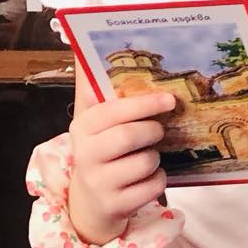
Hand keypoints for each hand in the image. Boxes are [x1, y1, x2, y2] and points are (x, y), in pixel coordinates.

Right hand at [67, 89, 175, 245]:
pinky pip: (153, 186)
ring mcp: (99, 182)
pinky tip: (147, 178)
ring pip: (146, 162)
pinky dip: (158, 180)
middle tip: (159, 130)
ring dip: (155, 158)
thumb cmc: (100, 152)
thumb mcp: (93, 121)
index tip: (168, 99)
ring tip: (147, 157)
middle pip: (129, 136)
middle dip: (152, 131)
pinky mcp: (116, 204)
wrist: (91, 202)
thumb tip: (79, 43)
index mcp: (82, 127)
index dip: (143, 103)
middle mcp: (85, 154)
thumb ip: (93, 86)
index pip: (112, 110)